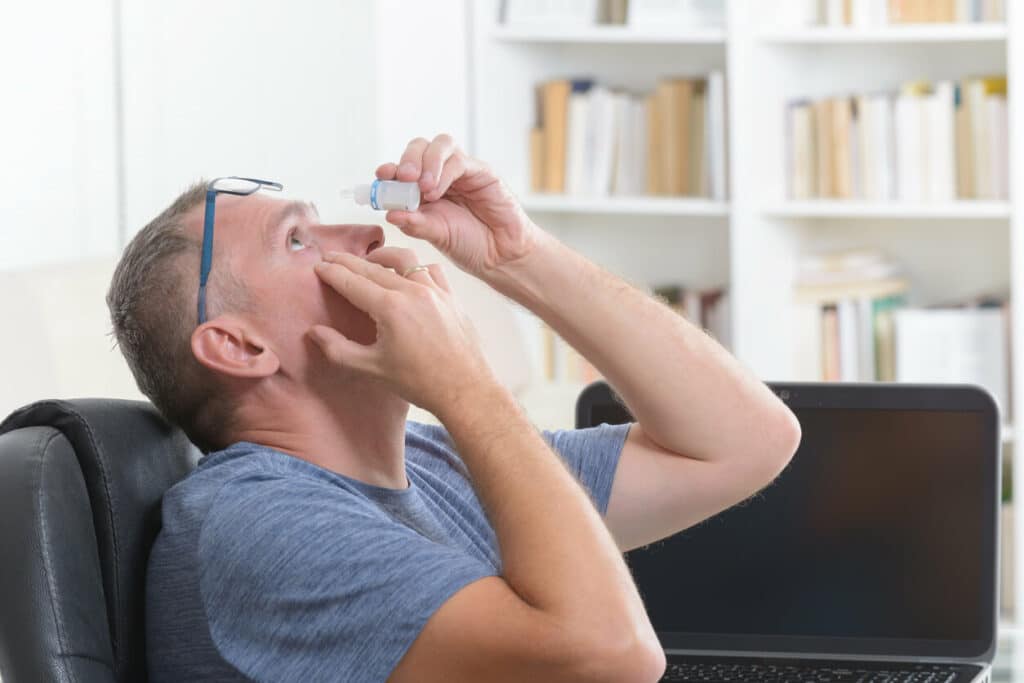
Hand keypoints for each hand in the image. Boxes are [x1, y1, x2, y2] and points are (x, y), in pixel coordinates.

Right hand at [309, 247, 496, 414]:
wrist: (465, 390)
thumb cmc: (419, 382)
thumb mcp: (372, 369)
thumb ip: (338, 349)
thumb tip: (314, 332)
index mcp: (390, 308)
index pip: (352, 282)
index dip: (332, 273)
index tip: (317, 267)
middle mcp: (413, 291)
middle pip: (373, 267)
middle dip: (348, 261)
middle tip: (331, 258)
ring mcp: (436, 291)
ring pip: (405, 260)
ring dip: (383, 256)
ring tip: (369, 260)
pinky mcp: (451, 297)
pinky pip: (431, 270)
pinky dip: (416, 267)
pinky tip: (408, 275)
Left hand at [377, 134, 549, 279]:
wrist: (501, 255)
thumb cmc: (470, 245)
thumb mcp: (435, 235)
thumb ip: (414, 223)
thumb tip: (389, 213)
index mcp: (424, 190)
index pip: (403, 168)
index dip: (390, 168)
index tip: (382, 175)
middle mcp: (441, 175)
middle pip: (420, 147)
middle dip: (408, 158)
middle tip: (404, 177)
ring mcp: (460, 171)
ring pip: (440, 145)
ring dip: (427, 161)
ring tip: (423, 187)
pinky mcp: (481, 171)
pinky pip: (459, 160)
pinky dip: (444, 172)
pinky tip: (438, 191)